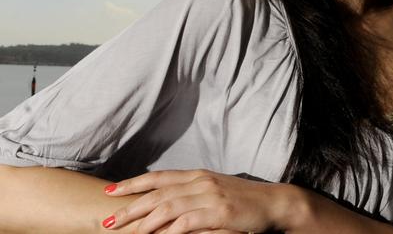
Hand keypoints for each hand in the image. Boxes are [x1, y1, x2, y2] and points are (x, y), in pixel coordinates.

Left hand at [102, 169, 287, 233]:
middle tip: (107, 220)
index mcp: (198, 175)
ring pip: (168, 207)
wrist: (273, 203)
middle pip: (157, 193)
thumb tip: (167, 202)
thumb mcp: (215, 191)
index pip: (159, 177)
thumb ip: (192, 193)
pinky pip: (187, 223)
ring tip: (125, 233)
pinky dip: (169, 231)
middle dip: (130, 207)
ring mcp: (210, 196)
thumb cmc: (244, 200)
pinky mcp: (219, 213)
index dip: (133, 183)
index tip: (110, 191)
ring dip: (143, 222)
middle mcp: (201, 182)